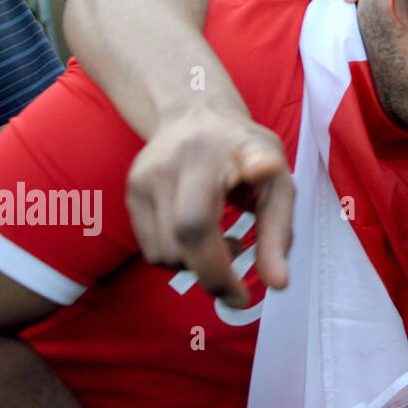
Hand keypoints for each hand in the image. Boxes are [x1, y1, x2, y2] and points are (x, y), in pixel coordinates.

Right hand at [126, 107, 293, 307]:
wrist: (196, 114)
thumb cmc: (247, 151)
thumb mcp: (277, 180)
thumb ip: (278, 230)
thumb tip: (278, 283)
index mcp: (207, 157)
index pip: (197, 223)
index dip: (217, 265)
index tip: (244, 294)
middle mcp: (166, 166)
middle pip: (176, 244)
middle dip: (211, 276)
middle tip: (238, 289)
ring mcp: (141, 180)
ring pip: (162, 254)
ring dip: (195, 265)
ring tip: (224, 242)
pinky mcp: (130, 192)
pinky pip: (150, 249)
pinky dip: (178, 257)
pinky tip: (200, 235)